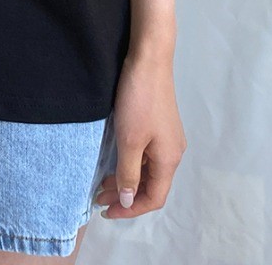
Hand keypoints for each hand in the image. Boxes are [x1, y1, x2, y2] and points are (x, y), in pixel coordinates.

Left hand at [94, 49, 186, 218]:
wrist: (149, 60)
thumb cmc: (139, 101)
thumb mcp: (129, 140)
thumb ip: (129, 173)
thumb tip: (129, 200)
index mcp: (169, 160)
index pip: (154, 198)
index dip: (131, 209)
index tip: (106, 211)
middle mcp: (172, 152)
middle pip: (151, 185)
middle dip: (126, 195)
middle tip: (99, 197)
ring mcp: (167, 138)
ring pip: (148, 170)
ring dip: (127, 179)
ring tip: (103, 183)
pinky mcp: (159, 125)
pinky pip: (146, 155)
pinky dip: (131, 163)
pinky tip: (115, 161)